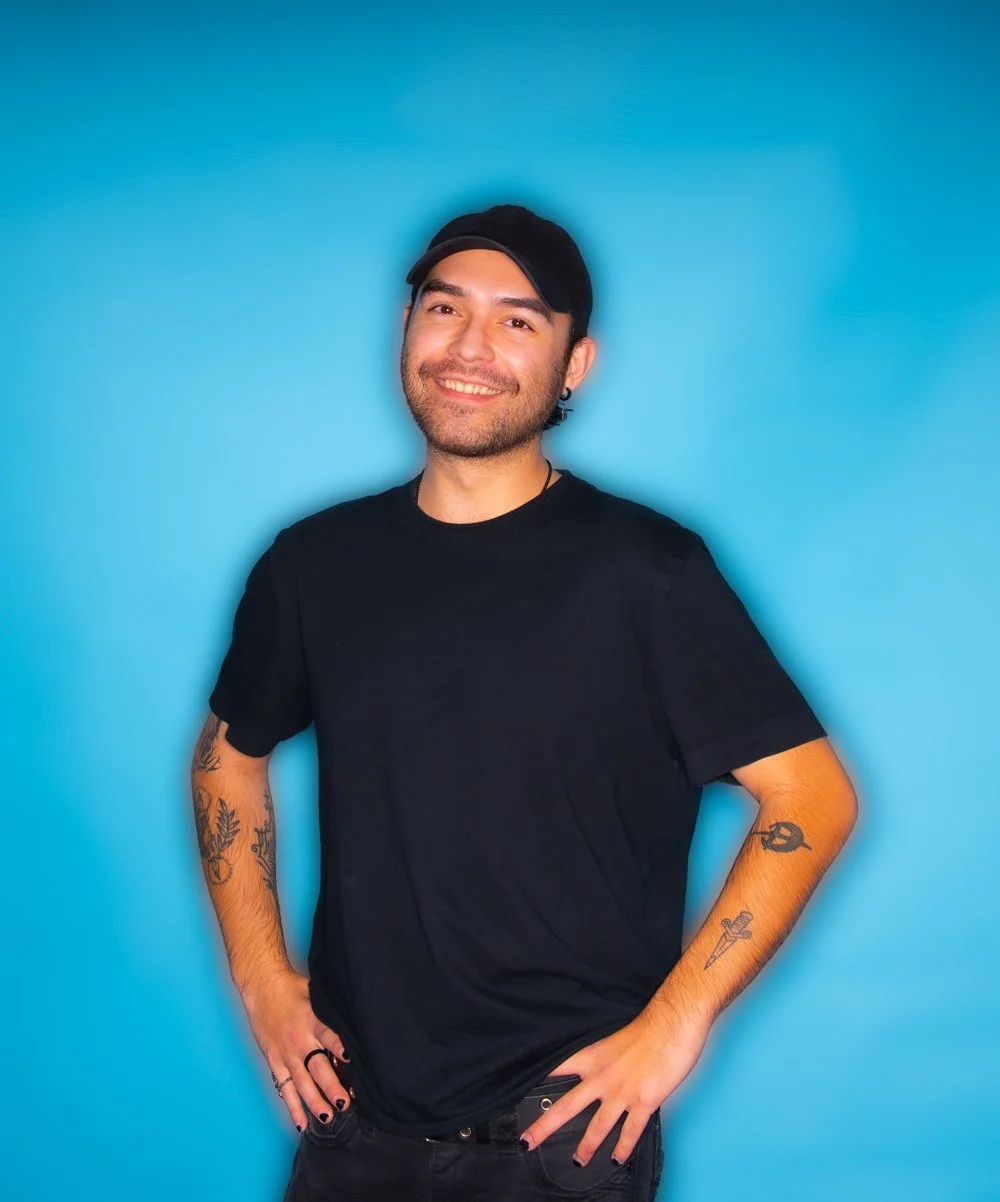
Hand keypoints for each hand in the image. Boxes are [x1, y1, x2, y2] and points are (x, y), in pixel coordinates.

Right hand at [242, 967, 350, 1131]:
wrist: (262, 987)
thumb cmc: (293, 989)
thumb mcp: (316, 994)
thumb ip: (332, 1012)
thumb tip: (357, 1021)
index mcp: (313, 1021)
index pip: (330, 1038)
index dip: (341, 1050)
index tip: (353, 1062)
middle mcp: (299, 1040)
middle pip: (318, 1067)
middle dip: (332, 1087)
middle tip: (345, 1104)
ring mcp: (285, 1053)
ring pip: (301, 1083)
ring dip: (314, 1102)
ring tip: (327, 1118)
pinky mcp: (273, 1061)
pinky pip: (283, 1087)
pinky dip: (291, 1106)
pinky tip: (301, 1123)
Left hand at [518, 1005, 711, 1166]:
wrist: (672, 1024)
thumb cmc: (648, 1025)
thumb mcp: (615, 1036)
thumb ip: (603, 1053)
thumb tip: (600, 1064)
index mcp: (592, 1057)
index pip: (556, 1069)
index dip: (537, 1080)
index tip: (518, 1089)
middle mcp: (602, 1077)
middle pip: (565, 1107)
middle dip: (544, 1127)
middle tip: (527, 1142)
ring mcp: (621, 1093)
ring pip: (596, 1127)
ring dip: (585, 1147)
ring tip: (577, 1161)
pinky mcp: (644, 1103)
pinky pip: (629, 1132)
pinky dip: (622, 1149)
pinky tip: (617, 1159)